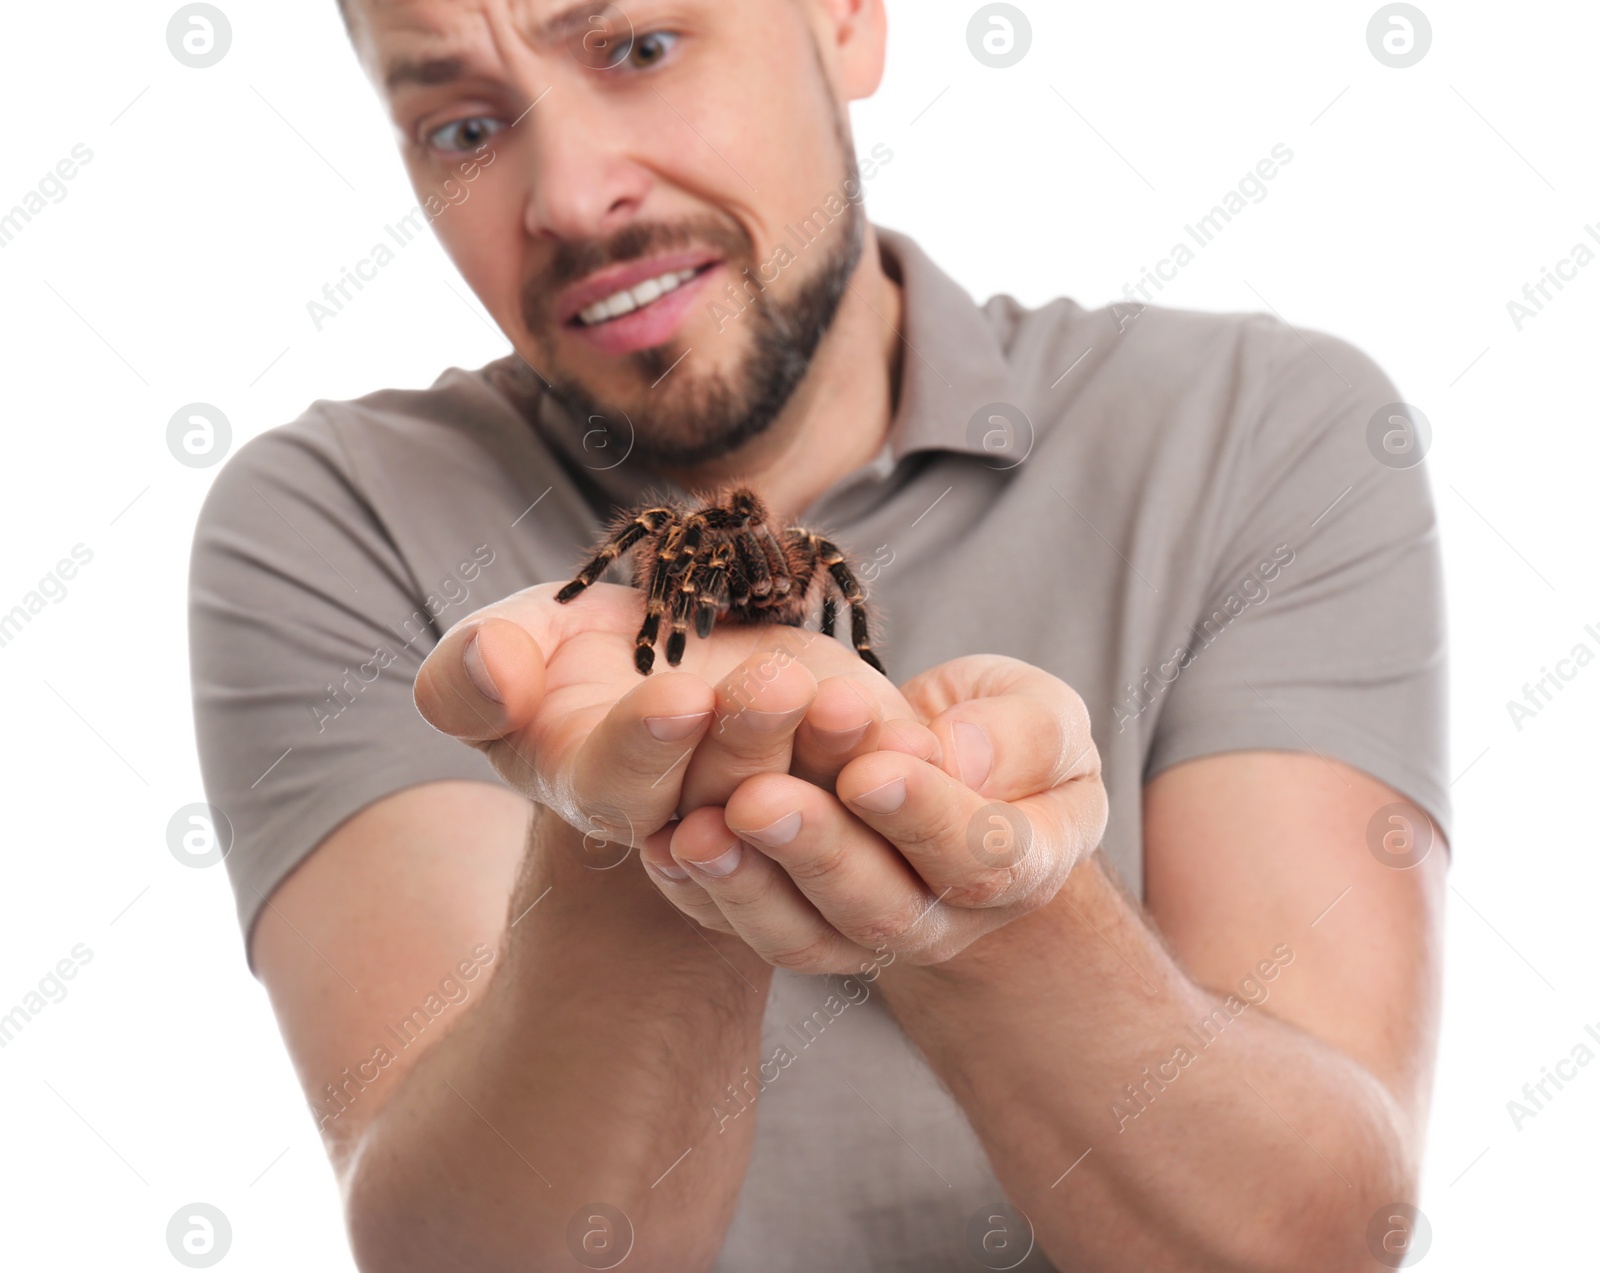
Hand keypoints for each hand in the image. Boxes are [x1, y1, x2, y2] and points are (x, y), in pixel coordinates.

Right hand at [413, 582, 935, 848]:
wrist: (668, 653)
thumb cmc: (565, 658)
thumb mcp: (502, 648)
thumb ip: (468, 675)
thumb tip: (488, 666)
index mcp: (603, 790)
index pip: (620, 786)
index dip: (648, 746)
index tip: (677, 696)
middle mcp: (693, 810)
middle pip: (723, 791)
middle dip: (747, 741)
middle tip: (770, 683)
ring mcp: (776, 795)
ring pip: (809, 793)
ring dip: (829, 753)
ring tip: (842, 700)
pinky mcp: (844, 772)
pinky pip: (875, 779)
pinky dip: (895, 758)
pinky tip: (917, 734)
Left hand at [638, 655, 1108, 969]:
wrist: (950, 786)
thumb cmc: (1002, 735)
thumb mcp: (1039, 713)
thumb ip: (1019, 734)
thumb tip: (956, 756)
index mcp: (1023, 867)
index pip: (982, 857)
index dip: (926, 817)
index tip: (869, 769)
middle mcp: (945, 923)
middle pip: (882, 907)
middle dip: (818, 851)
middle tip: (759, 799)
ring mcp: (867, 940)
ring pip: (807, 935)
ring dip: (748, 885)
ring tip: (697, 831)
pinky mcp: (801, 933)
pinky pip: (751, 929)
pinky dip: (706, 893)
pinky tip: (666, 845)